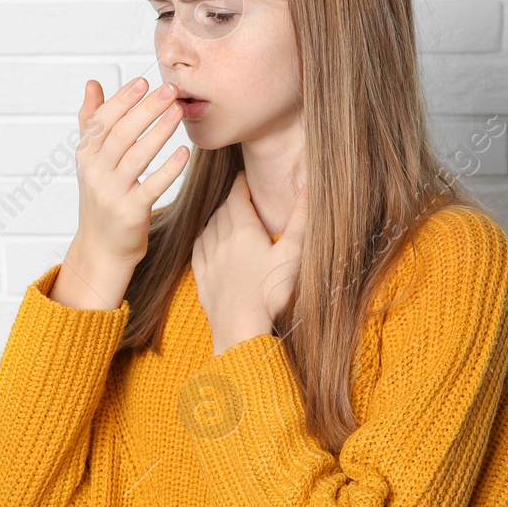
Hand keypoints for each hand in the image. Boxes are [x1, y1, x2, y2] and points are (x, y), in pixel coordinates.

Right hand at [50, 76, 188, 310]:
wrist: (101, 247)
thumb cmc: (102, 197)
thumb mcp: (91, 160)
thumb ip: (91, 120)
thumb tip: (93, 83)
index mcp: (86, 155)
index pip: (102, 120)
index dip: (122, 99)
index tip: (143, 81)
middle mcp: (95, 172)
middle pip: (121, 134)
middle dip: (146, 109)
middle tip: (170, 89)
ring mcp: (112, 193)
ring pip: (136, 156)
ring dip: (159, 131)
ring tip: (179, 111)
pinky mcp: (131, 212)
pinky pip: (152, 186)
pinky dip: (168, 169)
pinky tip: (184, 152)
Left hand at [192, 167, 309, 355]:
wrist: (240, 329)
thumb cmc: (270, 293)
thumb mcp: (292, 254)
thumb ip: (301, 220)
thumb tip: (310, 186)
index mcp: (244, 231)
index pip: (237, 197)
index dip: (241, 184)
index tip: (244, 177)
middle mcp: (222, 241)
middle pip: (222, 211)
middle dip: (230, 199)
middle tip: (239, 195)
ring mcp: (210, 261)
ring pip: (208, 228)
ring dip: (216, 217)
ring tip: (224, 214)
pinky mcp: (203, 280)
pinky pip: (197, 250)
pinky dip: (202, 238)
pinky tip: (205, 239)